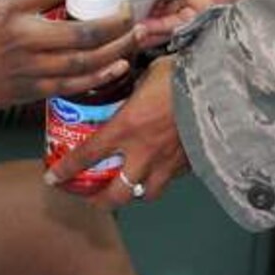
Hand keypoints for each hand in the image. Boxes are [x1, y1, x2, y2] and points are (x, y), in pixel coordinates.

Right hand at [0, 0, 139, 127]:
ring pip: (84, 60)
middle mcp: (21, 39)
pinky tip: (117, 65)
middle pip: (82, 30)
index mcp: (5, 10)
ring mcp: (28, 68)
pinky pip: (73, 84)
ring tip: (135, 36)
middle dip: (114, 20)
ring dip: (116, 48)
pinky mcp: (30, 92)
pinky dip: (99, 76)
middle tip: (128, 9)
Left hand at [43, 56, 190, 208]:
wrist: (221, 87)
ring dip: (136, 193)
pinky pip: (171, 180)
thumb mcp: (149, 73)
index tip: (52, 179)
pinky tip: (162, 167)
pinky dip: (163, 178)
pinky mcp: (190, 164)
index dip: (66, 171)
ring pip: (146, 195)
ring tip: (131, 185)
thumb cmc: (182, 73)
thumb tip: (128, 77)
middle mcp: (143, 153)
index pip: (86, 156)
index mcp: (125, 128)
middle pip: (116, 195)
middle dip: (100, 201)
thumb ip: (134, 84)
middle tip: (93, 197)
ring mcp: (168, 163)